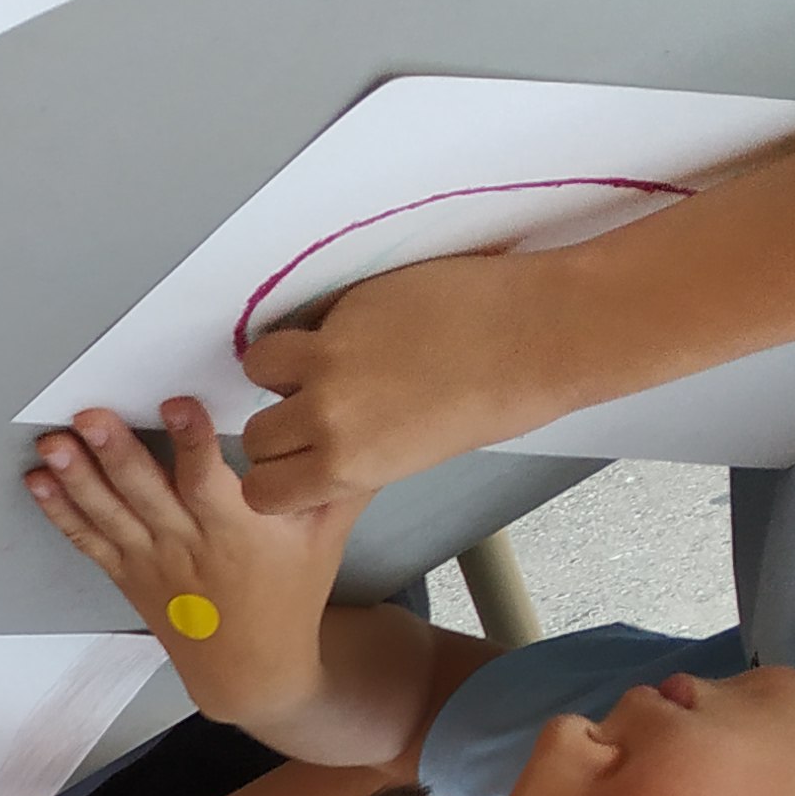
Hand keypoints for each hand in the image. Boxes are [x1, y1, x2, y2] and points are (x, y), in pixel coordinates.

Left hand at [25, 399, 363, 728]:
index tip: (177, 404)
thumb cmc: (292, 594)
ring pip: (109, 516)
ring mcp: (150, 562)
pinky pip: (87, 542)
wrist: (250, 671)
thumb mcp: (327, 536)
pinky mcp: (126, 574)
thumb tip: (368, 422)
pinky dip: (60, 512)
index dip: (192, 443)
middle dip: (116, 454)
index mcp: (236, 532)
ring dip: (77, 479)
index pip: (209, 483)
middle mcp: (186, 546)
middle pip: (146, 496)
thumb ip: (341, 481)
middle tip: (89, 415)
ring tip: (52, 442)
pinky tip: (38, 480)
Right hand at [235, 247, 584, 514]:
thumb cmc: (499, 401)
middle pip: (255, 433)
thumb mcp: (415, 456)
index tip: (292, 461)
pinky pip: (306, 319)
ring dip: (281, 366)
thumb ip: (357, 456)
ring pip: (260, 365)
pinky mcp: (347, 305)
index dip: (274, 476)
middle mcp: (328, 416)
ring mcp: (331, 355)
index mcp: (348, 467)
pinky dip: (322, 325)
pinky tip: (367, 325)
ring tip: (321, 359)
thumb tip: (327, 442)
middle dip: (277, 423)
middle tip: (311, 407)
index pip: (264, 490)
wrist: (539, 334)